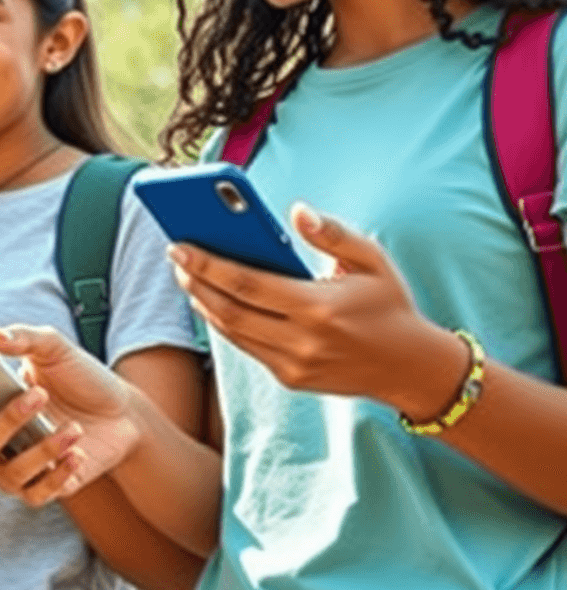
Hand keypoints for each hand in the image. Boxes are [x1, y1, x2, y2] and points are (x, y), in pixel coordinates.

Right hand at [0, 326, 141, 477]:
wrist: (120, 408)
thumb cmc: (76, 375)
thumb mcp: (53, 349)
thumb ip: (23, 338)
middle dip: (5, 423)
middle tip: (38, 394)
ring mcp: (16, 471)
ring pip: (10, 475)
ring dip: (42, 451)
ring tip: (72, 427)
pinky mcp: (46, 489)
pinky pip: (40, 493)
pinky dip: (58, 474)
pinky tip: (77, 452)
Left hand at [171, 203, 468, 415]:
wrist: (413, 369)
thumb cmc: (390, 305)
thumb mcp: (372, 261)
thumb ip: (333, 234)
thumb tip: (297, 210)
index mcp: (318, 308)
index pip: (246, 284)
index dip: (207, 265)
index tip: (179, 246)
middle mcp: (302, 341)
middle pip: (229, 311)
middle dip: (195, 283)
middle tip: (175, 257)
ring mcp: (294, 365)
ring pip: (232, 333)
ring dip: (204, 304)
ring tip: (188, 276)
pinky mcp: (291, 379)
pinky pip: (246, 348)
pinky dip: (224, 324)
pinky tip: (214, 301)